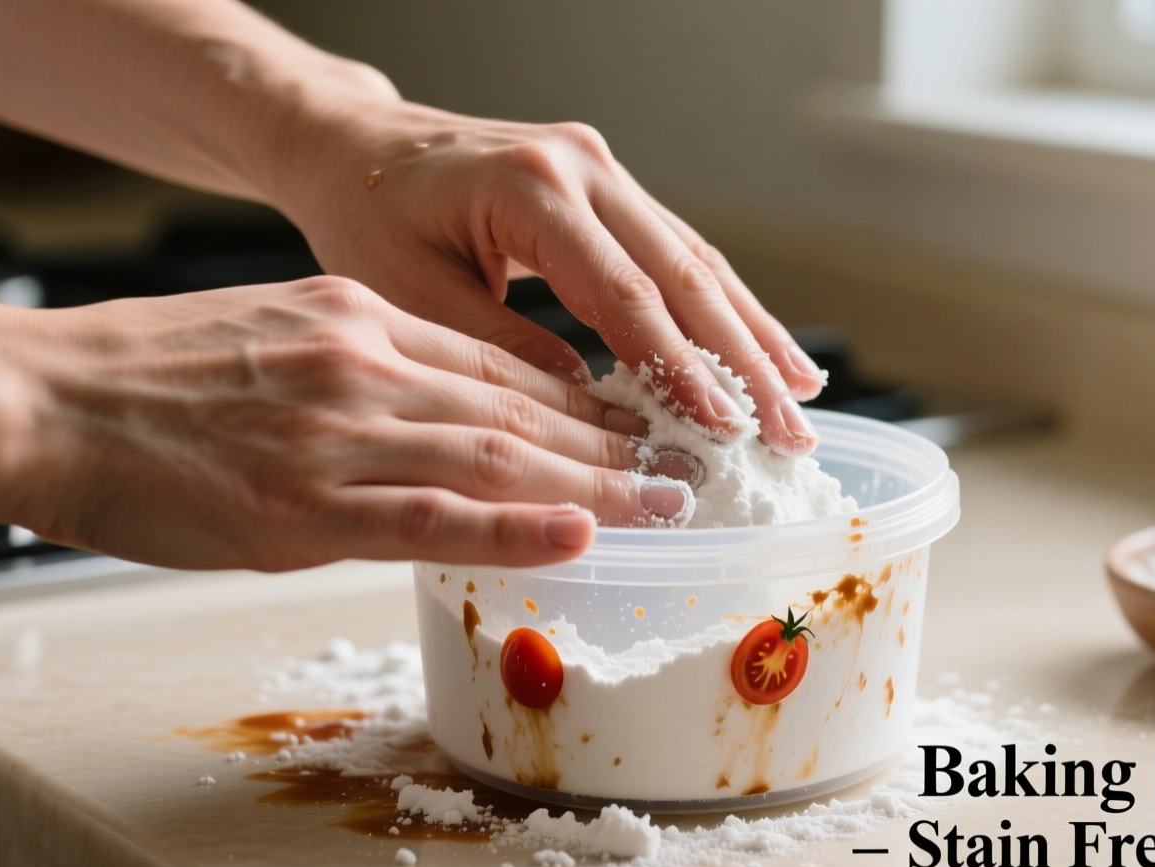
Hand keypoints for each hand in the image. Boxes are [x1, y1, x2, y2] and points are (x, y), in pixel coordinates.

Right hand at [0, 278, 697, 570]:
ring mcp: (342, 435)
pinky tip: (578, 533)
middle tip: (685, 463)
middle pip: (520, 407)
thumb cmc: (147, 374)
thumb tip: (432, 403)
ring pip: (497, 457)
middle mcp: (367, 365)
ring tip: (666, 504)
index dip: (581, 397)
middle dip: (613, 439)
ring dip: (595, 483)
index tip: (638, 421)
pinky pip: (431, 518)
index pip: (499, 364)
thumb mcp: (273, 330)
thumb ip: (359, 362)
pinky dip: (513, 525)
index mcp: (360, 321)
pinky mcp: (306, 507)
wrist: (43, 397)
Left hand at [268, 102, 826, 454]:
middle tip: (788, 433)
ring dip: (752, 334)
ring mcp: (603, 170)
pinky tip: (763, 349)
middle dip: (744, 361)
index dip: (682, 369)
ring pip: (697, 260)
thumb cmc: (368, 217)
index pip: (627, 292)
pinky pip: (678, 251)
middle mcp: (583, 166)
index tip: (724, 431)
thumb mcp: (413, 296)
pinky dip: (724, 306)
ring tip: (799, 401)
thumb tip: (592, 412)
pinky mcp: (609, 187)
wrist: (355, 145)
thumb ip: (505, 351)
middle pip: (685, 274)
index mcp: (531, 188)